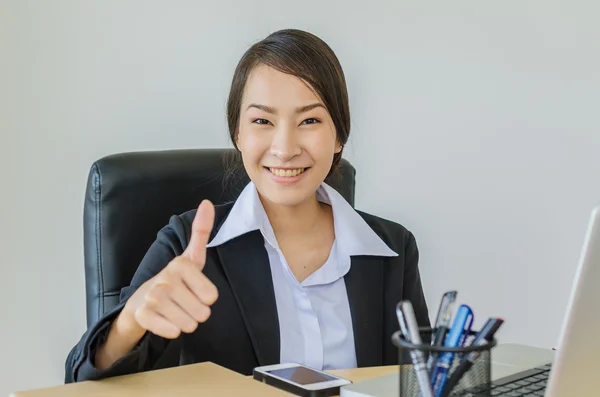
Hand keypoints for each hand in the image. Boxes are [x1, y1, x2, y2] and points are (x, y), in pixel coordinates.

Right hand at [123, 200, 217, 338]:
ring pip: (188, 324)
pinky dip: (172, 331)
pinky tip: (164, 319)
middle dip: (196, 313)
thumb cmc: (174, 280)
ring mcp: (152, 296)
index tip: (193, 289)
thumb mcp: (191, 257)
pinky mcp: (143, 315)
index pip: (212, 296)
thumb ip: (201, 232)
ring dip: (185, 322)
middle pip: (202, 313)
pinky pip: (172, 332)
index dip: (206, 298)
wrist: (141, 301)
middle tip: (184, 302)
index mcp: (181, 264)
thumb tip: (207, 202)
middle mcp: (166, 278)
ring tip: (175, 310)